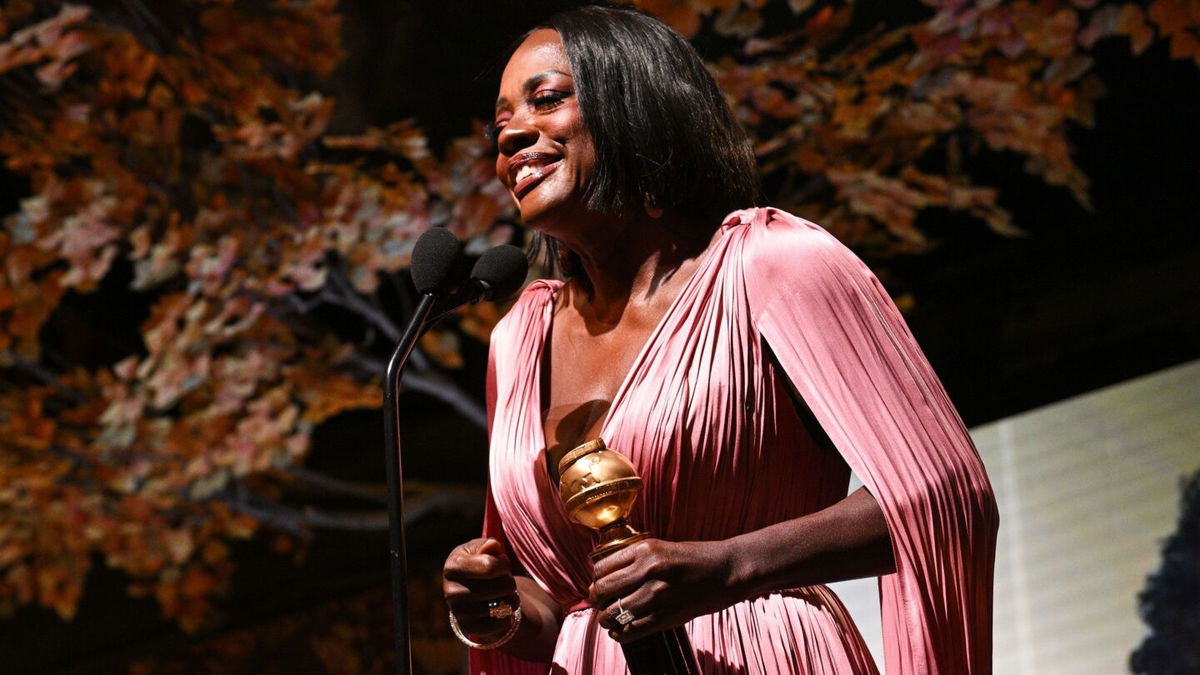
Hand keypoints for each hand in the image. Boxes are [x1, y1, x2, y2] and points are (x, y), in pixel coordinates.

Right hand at [443, 538, 519, 637]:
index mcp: (452, 566)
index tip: (503, 565)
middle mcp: (450, 591)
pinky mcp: (468, 628)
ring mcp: (458, 612)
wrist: (470, 590)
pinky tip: (502, 609)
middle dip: (510, 582)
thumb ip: (488, 545)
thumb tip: (492, 546)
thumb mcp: (481, 549)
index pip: (490, 566)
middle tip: (506, 581)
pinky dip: (507, 616)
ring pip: (500, 607)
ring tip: (506, 594)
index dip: (504, 564)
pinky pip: (498, 624)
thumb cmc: (479, 563)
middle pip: (499, 587)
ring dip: (511, 599)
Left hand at [589, 538, 738, 642]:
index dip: (595, 579)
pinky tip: (620, 631)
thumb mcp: (663, 548)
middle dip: (596, 599)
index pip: (602, 567)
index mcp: (645, 550)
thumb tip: (609, 575)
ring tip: (609, 619)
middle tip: (599, 603)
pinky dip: (620, 633)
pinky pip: (630, 630)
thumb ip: (637, 560)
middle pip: (603, 590)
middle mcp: (648, 570)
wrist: (729, 570)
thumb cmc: (697, 558)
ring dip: (607, 619)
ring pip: (613, 613)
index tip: (599, 584)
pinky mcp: (666, 616)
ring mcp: (657, 595)